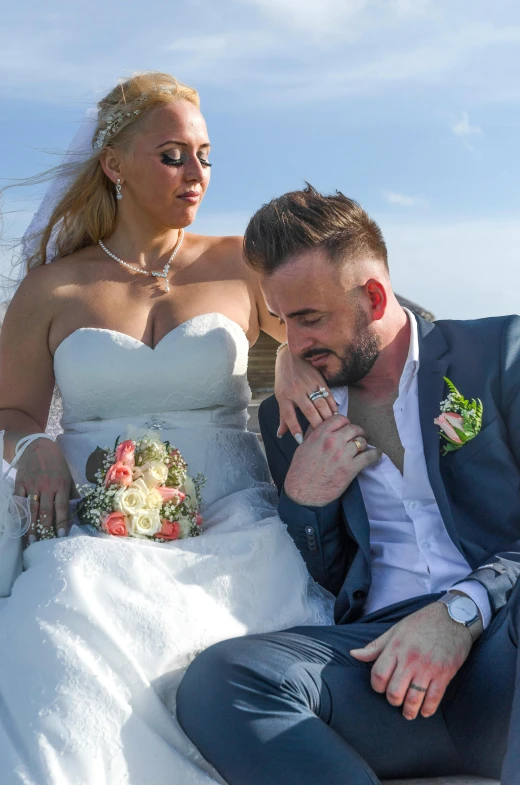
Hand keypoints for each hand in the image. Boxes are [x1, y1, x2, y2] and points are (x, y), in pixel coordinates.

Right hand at [14, 438, 72, 543]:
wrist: (36, 446)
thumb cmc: (56, 462)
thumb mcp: (68, 474)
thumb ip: (72, 491)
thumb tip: (80, 507)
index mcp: (61, 484)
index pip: (62, 507)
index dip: (62, 522)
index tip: (62, 535)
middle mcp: (46, 486)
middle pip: (46, 511)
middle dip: (46, 528)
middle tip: (45, 542)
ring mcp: (32, 485)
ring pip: (32, 509)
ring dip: (31, 525)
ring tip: (32, 539)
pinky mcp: (20, 483)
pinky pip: (18, 501)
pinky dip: (19, 513)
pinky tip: (19, 524)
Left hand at [275, 349, 336, 441]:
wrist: (290, 356)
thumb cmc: (284, 380)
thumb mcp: (280, 397)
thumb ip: (283, 416)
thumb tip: (280, 435)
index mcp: (284, 396)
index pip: (288, 415)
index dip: (294, 428)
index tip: (301, 440)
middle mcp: (296, 391)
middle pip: (309, 411)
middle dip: (317, 425)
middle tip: (324, 436)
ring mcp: (308, 384)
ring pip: (320, 404)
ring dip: (327, 417)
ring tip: (332, 427)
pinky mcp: (318, 379)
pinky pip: (328, 395)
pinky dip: (333, 405)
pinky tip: (336, 414)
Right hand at [284, 416, 379, 505]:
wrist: (302, 491)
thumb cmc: (300, 470)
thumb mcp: (303, 446)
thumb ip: (314, 435)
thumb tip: (322, 426)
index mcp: (320, 434)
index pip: (340, 419)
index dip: (346, 422)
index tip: (348, 427)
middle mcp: (333, 441)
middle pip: (354, 428)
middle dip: (359, 431)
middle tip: (361, 435)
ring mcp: (343, 454)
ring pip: (361, 442)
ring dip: (364, 444)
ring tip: (365, 448)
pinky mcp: (350, 468)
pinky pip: (368, 457)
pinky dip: (375, 455)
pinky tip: (377, 454)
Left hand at [350, 602, 473, 719]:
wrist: (453, 617)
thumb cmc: (421, 623)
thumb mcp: (395, 630)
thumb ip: (375, 646)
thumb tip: (354, 654)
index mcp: (396, 647)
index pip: (378, 675)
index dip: (377, 686)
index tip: (381, 688)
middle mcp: (410, 659)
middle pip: (394, 692)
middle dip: (393, 700)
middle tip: (395, 700)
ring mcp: (428, 668)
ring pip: (413, 699)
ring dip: (409, 710)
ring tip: (408, 712)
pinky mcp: (444, 674)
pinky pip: (434, 699)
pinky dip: (428, 709)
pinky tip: (424, 711)